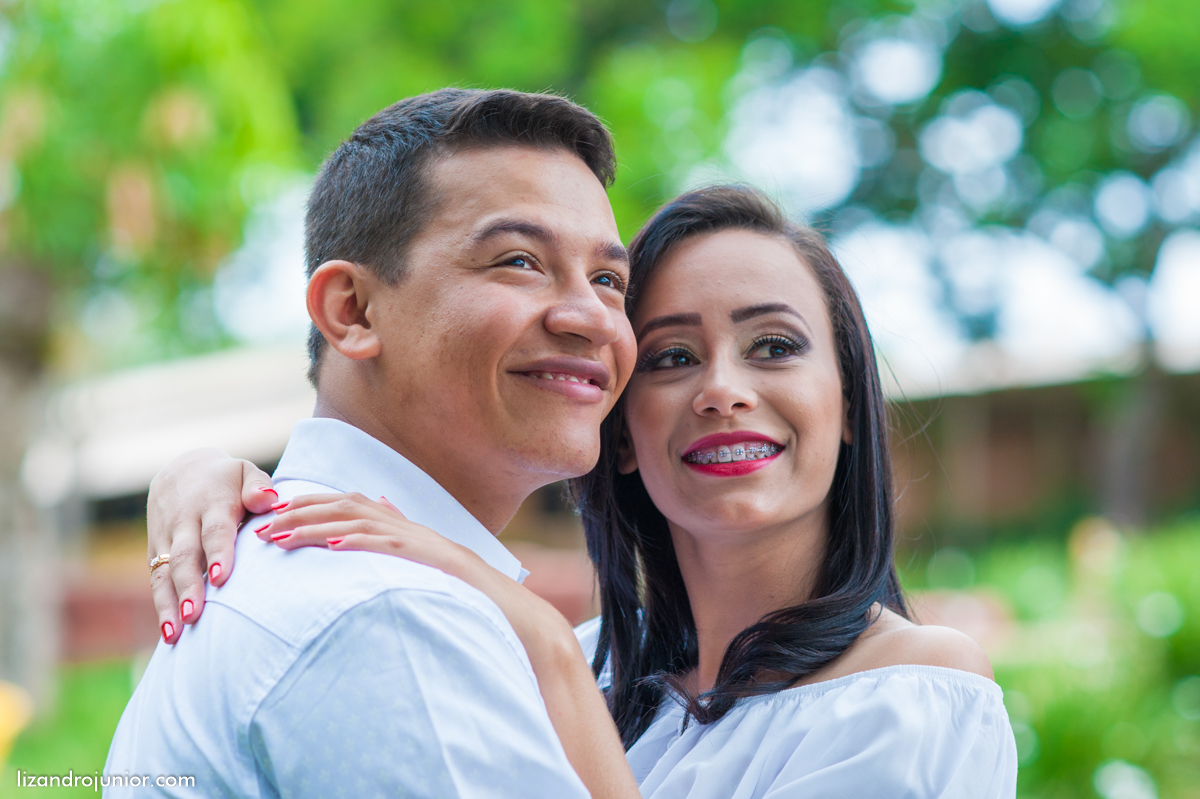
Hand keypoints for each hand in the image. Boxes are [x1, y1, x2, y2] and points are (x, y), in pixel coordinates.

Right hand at [147, 449, 276, 642]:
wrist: (180, 470)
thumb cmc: (226, 479)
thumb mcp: (244, 471)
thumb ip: (257, 486)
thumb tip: (268, 500)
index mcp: (212, 503)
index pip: (215, 530)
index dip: (218, 553)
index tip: (223, 577)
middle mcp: (185, 522)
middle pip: (185, 556)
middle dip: (189, 586)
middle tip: (195, 614)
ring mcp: (166, 539)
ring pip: (164, 572)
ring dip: (170, 603)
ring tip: (176, 633)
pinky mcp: (155, 551)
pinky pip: (156, 580)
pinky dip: (161, 605)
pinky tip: (169, 633)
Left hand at [261, 492, 639, 798]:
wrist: (519, 620)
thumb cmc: (472, 604)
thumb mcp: (431, 572)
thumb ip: (405, 543)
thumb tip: (382, 510)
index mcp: (409, 533)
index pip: (353, 506)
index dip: (314, 505)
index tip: (276, 513)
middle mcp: (414, 530)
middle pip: (350, 507)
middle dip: (304, 511)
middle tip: (264, 523)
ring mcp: (424, 543)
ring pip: (363, 523)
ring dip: (318, 526)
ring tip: (282, 535)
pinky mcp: (434, 560)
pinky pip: (392, 547)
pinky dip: (362, 542)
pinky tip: (334, 545)